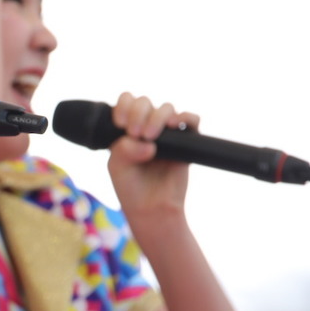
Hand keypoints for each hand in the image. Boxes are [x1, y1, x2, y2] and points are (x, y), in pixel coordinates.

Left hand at [106, 92, 197, 223]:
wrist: (152, 209)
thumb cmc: (131, 187)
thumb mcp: (118, 166)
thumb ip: (124, 149)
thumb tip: (149, 143)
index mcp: (126, 129)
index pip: (126, 102)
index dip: (123, 106)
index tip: (120, 123)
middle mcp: (146, 126)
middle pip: (145, 102)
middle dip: (139, 112)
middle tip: (136, 133)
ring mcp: (167, 133)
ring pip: (166, 108)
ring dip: (158, 117)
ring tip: (151, 137)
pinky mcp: (186, 141)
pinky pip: (191, 120)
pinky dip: (185, 118)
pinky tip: (175, 126)